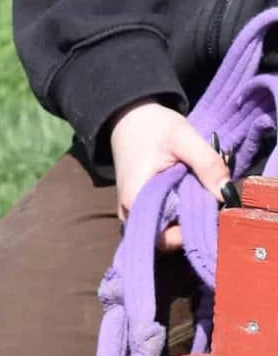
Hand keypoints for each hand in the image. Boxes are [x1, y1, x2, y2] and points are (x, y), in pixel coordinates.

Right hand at [108, 100, 229, 251]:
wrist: (128, 118)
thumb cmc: (151, 127)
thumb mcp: (183, 137)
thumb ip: (207, 163)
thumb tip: (226, 194)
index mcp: (136, 201)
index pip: (166, 237)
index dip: (193, 230)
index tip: (214, 212)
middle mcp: (130, 214)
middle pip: (166, 237)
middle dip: (192, 225)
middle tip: (213, 202)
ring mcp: (133, 213)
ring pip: (165, 230)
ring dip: (187, 218)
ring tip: (202, 196)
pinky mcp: (140, 208)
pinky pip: (162, 220)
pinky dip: (180, 212)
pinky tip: (192, 194)